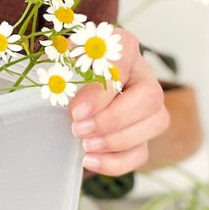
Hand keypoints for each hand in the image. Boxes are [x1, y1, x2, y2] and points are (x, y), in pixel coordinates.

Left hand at [68, 28, 168, 175]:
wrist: (72, 82)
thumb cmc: (69, 64)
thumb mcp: (61, 54)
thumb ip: (59, 56)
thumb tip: (53, 69)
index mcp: (123, 47)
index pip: (123, 62)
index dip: (101, 90)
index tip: (75, 110)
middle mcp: (143, 74)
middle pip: (150, 96)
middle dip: (113, 120)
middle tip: (79, 129)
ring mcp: (149, 105)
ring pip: (155, 123)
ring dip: (117, 141)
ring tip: (85, 146)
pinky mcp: (143, 133)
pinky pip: (143, 151)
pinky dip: (117, 162)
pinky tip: (90, 160)